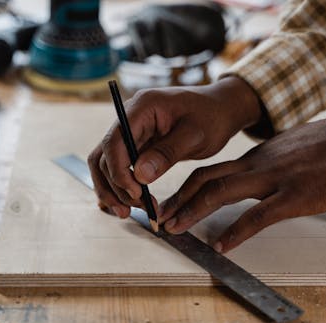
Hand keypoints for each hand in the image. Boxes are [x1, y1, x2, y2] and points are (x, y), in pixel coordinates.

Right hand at [88, 77, 260, 216]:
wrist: (221, 109)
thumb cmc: (212, 117)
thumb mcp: (195, 135)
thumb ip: (167, 154)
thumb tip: (140, 177)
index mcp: (142, 107)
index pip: (115, 142)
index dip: (119, 171)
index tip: (136, 194)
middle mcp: (129, 117)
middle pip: (105, 155)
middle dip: (114, 185)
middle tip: (133, 209)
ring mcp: (130, 131)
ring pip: (106, 162)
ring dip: (111, 188)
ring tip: (125, 212)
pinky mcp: (136, 144)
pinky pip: (119, 166)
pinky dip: (120, 185)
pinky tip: (129, 203)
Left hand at [159, 113, 325, 252]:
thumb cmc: (321, 149)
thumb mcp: (282, 151)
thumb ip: (261, 165)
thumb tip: (243, 178)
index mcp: (252, 158)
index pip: (208, 171)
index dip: (184, 189)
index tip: (168, 204)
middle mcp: (255, 166)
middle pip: (205, 180)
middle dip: (179, 200)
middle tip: (160, 218)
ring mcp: (272, 179)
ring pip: (222, 192)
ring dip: (194, 211)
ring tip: (175, 228)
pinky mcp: (293, 196)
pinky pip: (259, 215)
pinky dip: (237, 231)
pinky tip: (222, 246)